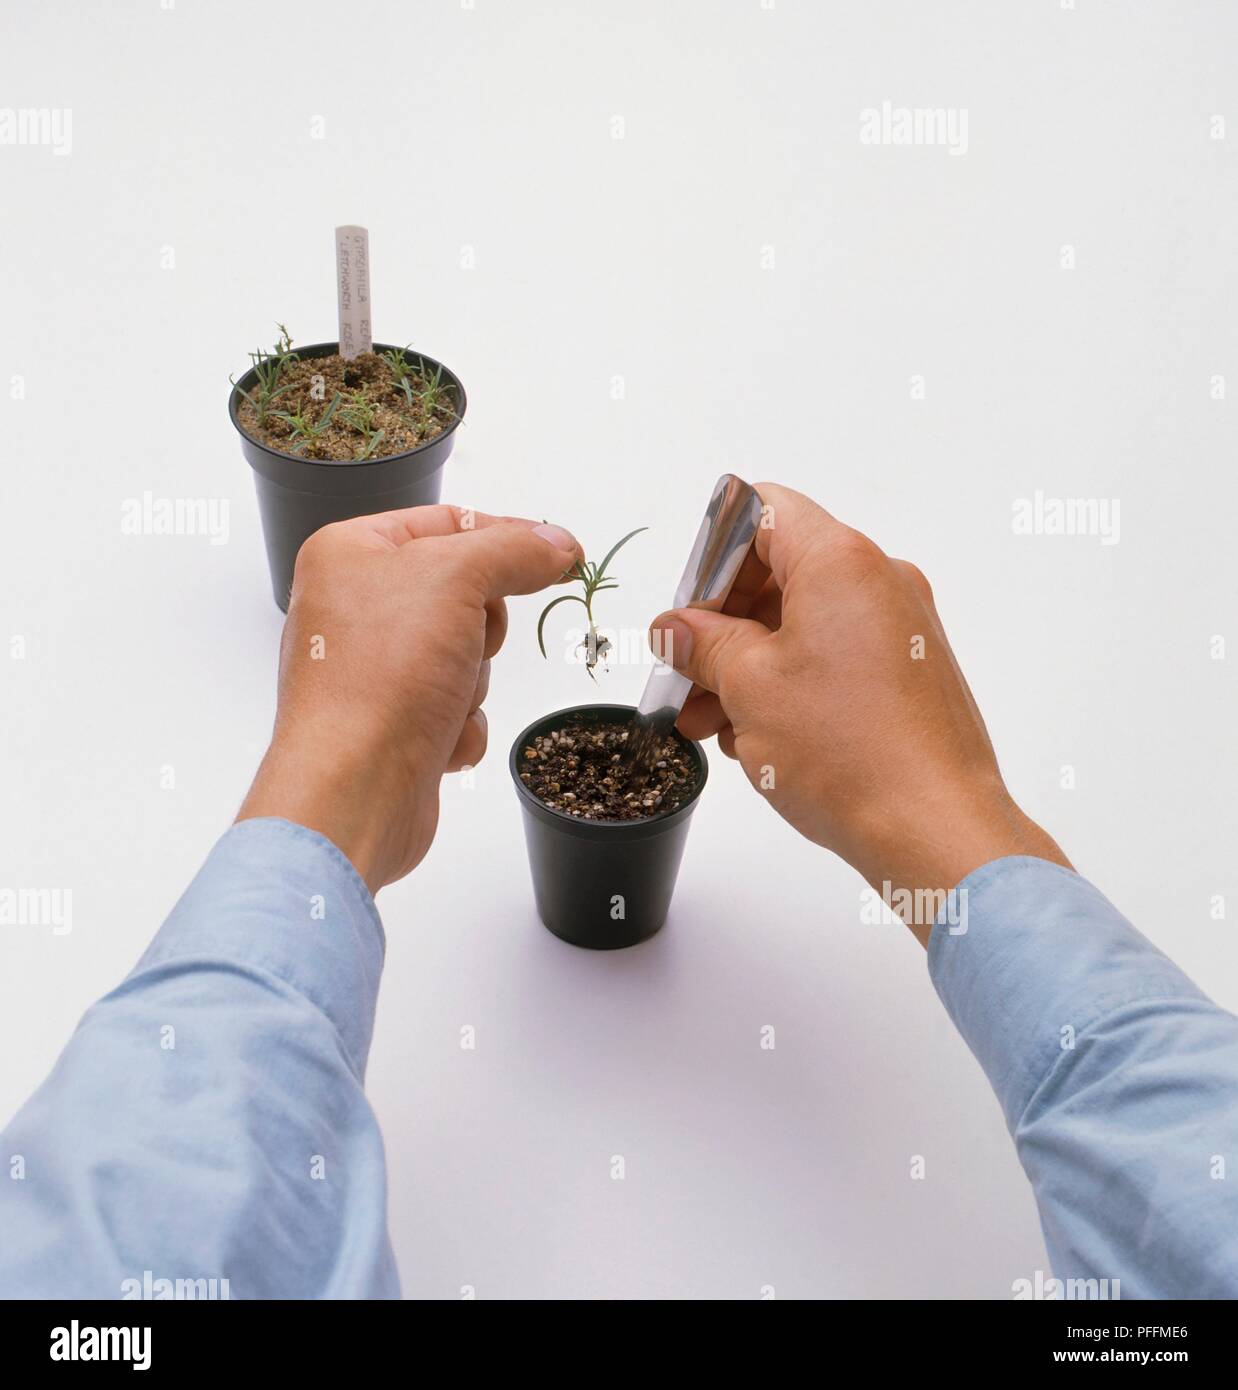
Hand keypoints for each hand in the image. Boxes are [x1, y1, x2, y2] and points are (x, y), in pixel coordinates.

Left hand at [237, 507, 580, 891]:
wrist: (354, 788)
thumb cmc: (384, 673)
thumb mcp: (458, 578)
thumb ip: (515, 549)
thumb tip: (559, 543)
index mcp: (348, 553)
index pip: (447, 522)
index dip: (507, 537)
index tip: (560, 555)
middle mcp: (353, 606)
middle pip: (464, 593)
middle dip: (481, 628)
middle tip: (463, 643)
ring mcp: (372, 668)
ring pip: (467, 655)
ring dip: (471, 681)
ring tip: (438, 701)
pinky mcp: (391, 723)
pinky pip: (456, 707)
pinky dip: (459, 724)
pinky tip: (435, 739)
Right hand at [650, 483, 1068, 943]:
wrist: (935, 827)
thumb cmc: (850, 753)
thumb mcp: (747, 688)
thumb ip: (702, 644)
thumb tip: (675, 630)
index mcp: (840, 561)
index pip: (762, 511)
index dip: (711, 555)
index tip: (687, 611)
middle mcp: (880, 581)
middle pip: (781, 571)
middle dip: (722, 624)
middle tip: (686, 675)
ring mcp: (903, 628)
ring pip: (804, 622)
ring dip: (748, 663)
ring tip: (711, 723)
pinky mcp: (912, 673)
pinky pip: (836, 656)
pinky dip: (791, 683)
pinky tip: (759, 737)